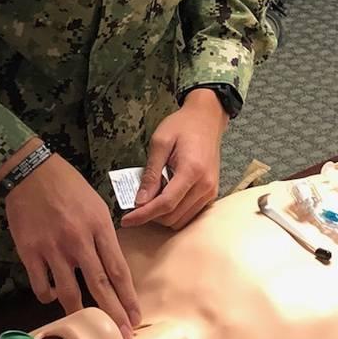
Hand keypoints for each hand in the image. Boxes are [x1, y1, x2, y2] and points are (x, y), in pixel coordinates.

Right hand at [3, 149, 140, 338]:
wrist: (31, 171)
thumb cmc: (68, 185)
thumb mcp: (96, 205)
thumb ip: (103, 236)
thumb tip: (110, 267)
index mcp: (99, 226)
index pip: (118, 270)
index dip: (128, 297)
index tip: (136, 317)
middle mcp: (78, 240)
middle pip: (99, 285)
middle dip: (113, 314)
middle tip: (123, 336)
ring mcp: (53, 248)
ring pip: (69, 291)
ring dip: (80, 314)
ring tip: (87, 329)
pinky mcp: (29, 251)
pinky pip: (41, 285)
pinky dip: (48, 296)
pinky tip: (52, 297)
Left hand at [122, 90, 228, 229]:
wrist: (206, 119)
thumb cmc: (183, 126)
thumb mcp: (160, 143)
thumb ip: (150, 173)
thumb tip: (140, 201)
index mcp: (192, 170)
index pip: (165, 204)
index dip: (143, 215)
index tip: (126, 220)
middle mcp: (205, 185)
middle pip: (172, 216)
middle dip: (150, 215)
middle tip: (137, 202)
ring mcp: (210, 191)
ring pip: (181, 220)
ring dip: (162, 215)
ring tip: (153, 195)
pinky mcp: (211, 193)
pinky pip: (189, 214)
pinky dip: (174, 211)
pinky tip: (166, 195)